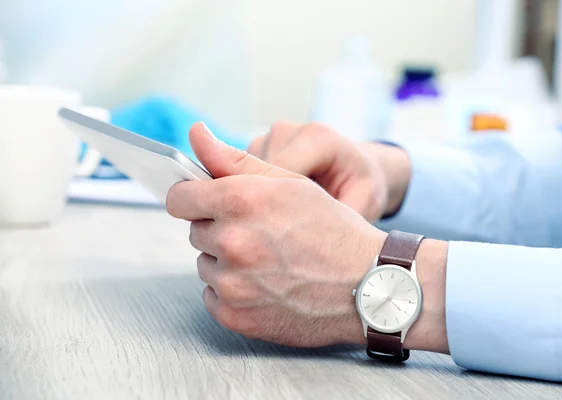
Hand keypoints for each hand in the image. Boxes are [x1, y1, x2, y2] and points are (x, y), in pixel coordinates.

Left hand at [166, 123, 387, 346]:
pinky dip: (232, 292)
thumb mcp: (291, 183)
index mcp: (242, 200)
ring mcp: (233, 283)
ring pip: (205, 264)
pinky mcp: (235, 316)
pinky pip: (212, 296)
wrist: (367, 285)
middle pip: (195, 231)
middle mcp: (232, 241)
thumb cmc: (333, 230)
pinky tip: (266, 286)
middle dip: (220, 229)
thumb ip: (235, 159)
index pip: (180, 198)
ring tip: (268, 262)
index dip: (194, 198)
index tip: (207, 203)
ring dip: (226, 262)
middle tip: (260, 234)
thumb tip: (196, 133)